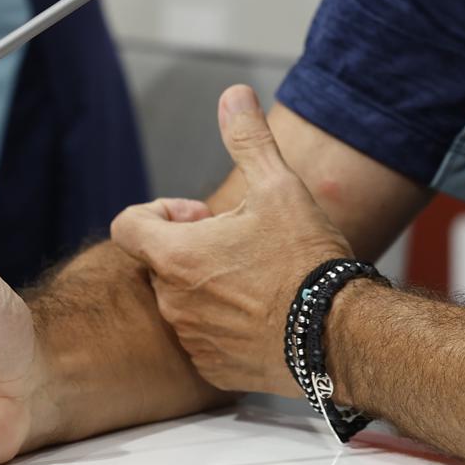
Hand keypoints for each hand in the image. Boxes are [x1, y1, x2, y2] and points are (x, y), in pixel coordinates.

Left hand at [111, 86, 351, 396]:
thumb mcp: (278, 187)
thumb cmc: (305, 259)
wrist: (337, 333)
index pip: (127, 225)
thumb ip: (248, 139)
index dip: (159, 212)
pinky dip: (223, 325)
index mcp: (176, 255)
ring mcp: (191, 339)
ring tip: (257, 278)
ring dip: (207, 286)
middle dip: (191, 248)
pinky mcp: (212, 369)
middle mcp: (172, 301)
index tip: (198, 216)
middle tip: (239, 243)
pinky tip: (264, 314)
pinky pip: (203, 340)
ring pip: (183, 302)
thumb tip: (233, 95)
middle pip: (159, 263)